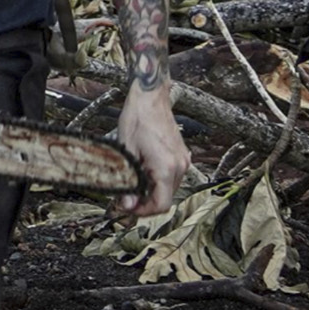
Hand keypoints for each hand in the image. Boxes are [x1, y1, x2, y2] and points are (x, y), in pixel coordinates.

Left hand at [113, 86, 190, 217]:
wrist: (150, 97)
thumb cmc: (138, 118)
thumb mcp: (126, 150)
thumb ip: (128, 179)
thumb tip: (127, 203)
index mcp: (166, 168)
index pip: (161, 205)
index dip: (143, 211)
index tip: (128, 207)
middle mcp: (179, 167)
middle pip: (165, 198)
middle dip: (145, 202)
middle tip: (126, 198)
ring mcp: (183, 161)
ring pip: (169, 188)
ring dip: (151, 190)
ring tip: (132, 183)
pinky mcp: (182, 156)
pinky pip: (171, 176)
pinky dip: (158, 180)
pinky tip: (143, 172)